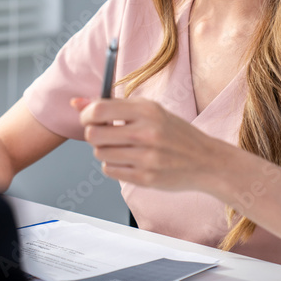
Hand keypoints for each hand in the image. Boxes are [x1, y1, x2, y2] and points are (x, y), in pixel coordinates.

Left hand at [70, 96, 227, 192]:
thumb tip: (75, 102)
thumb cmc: (174, 133)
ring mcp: (147, 158)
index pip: (98, 109)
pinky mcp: (146, 178)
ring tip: (122, 147)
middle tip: (107, 134)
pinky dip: (113, 165)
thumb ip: (111, 105)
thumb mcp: (148, 111)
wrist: (206, 161)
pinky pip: (109, 170)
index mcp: (147, 110)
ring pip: (100, 153)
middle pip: (93, 134)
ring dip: (105, 150)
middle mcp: (147, 133)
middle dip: (94, 134)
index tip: (90, 117)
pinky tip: (129, 161)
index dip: (86, 114)